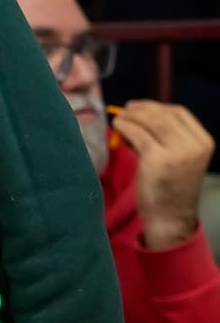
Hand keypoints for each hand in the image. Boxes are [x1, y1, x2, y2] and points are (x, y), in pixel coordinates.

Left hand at [115, 100, 214, 249]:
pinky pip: (137, 133)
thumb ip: (166, 135)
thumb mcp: (177, 156)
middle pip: (164, 114)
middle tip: (124, 111)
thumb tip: (136, 111)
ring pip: (150, 121)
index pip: (179, 112)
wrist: (170, 217)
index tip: (137, 106)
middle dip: (140, 109)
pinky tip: (117, 128)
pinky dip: (124, 127)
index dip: (156, 105)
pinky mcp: (158, 160)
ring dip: (130, 116)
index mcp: (204, 142)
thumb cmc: (169, 186)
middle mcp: (195, 145)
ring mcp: (178, 153)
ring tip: (119, 120)